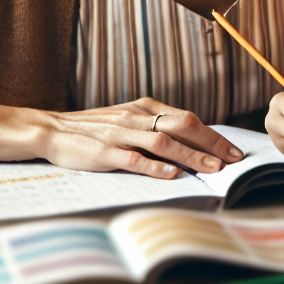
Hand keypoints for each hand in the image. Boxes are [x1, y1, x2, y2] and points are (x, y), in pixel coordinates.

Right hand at [0, 97, 244, 178]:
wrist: (51, 130)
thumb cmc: (93, 129)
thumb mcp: (128, 119)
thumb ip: (155, 127)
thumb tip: (191, 142)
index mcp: (145, 107)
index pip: (187, 118)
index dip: (213, 134)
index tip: (233, 149)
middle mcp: (136, 117)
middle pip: (183, 125)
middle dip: (211, 143)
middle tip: (232, 160)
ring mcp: (121, 134)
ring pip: (163, 142)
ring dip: (191, 155)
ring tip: (212, 169)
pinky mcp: (105, 152)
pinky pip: (134, 159)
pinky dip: (155, 167)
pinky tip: (172, 175)